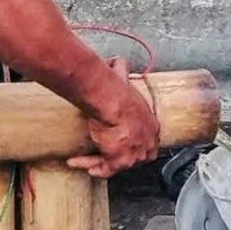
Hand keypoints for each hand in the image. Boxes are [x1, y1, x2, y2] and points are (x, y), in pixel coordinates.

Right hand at [67, 58, 159, 178]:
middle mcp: (147, 142)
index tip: (116, 142)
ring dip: (98, 161)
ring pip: (116, 164)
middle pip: (134, 157)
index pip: (146, 140)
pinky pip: (103, 168)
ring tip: (86, 162)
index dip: (130, 142)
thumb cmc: (117, 90)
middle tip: (102, 154)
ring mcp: (135, 154)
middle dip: (117, 156)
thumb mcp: (123, 79)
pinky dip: (89, 165)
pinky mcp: (120, 161)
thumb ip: (121, 73)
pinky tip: (78, 162)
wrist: (111, 100)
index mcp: (151, 124)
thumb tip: (116, 61)